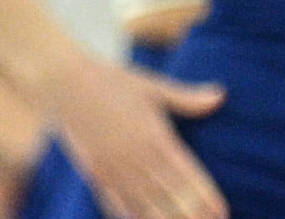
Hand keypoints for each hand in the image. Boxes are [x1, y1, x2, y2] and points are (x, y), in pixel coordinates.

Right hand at [44, 51, 226, 218]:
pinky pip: (115, 204)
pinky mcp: (94, 173)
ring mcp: (114, 168)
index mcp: (155, 136)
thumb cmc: (110, 79)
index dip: (206, 196)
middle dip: (191, 215)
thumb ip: (185, 98)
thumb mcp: (151, 87)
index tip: (222, 212)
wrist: (62, 80)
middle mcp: (137, 157)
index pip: (188, 175)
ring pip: (145, 206)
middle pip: (171, 197)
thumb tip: (220, 95)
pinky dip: (129, 216)